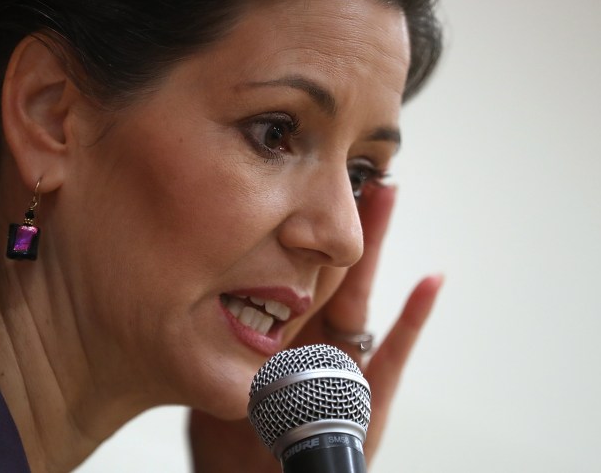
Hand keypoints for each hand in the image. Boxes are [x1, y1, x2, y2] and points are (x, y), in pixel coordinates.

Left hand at [188, 185, 442, 471]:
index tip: (297, 175)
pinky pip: (392, 354)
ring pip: (362, 292)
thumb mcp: (214, 373)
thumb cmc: (230, 438)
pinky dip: (413, 319)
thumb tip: (171, 273)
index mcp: (282, 330)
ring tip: (387, 191)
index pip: (291, 265)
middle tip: (348, 161)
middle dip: (342, 216)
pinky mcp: (369, 399)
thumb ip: (210, 330)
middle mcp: (317, 339)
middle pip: (332, 266)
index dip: (296, 223)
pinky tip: (429, 281)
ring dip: (375, 242)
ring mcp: (346, 365)